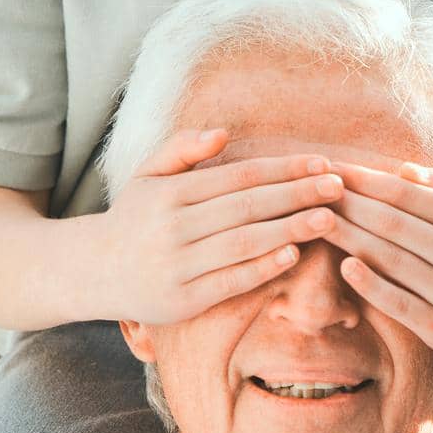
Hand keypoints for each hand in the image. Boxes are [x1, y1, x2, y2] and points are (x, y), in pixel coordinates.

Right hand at [105, 128, 341, 324]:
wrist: (94, 271)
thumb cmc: (134, 216)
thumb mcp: (147, 174)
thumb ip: (182, 148)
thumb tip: (223, 132)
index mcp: (171, 192)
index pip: (239, 175)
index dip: (284, 168)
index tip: (321, 163)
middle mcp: (173, 227)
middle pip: (248, 207)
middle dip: (298, 194)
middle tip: (338, 186)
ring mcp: (177, 266)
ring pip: (244, 243)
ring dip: (291, 229)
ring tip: (329, 219)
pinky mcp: (182, 301)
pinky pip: (231, 281)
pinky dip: (264, 268)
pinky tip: (294, 254)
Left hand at [324, 161, 432, 361]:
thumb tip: (402, 171)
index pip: (406, 195)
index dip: (366, 180)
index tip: (333, 169)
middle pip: (393, 224)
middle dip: (349, 205)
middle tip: (313, 191)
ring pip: (391, 260)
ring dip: (349, 238)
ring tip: (317, 221)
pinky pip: (399, 303)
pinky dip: (370, 284)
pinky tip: (345, 265)